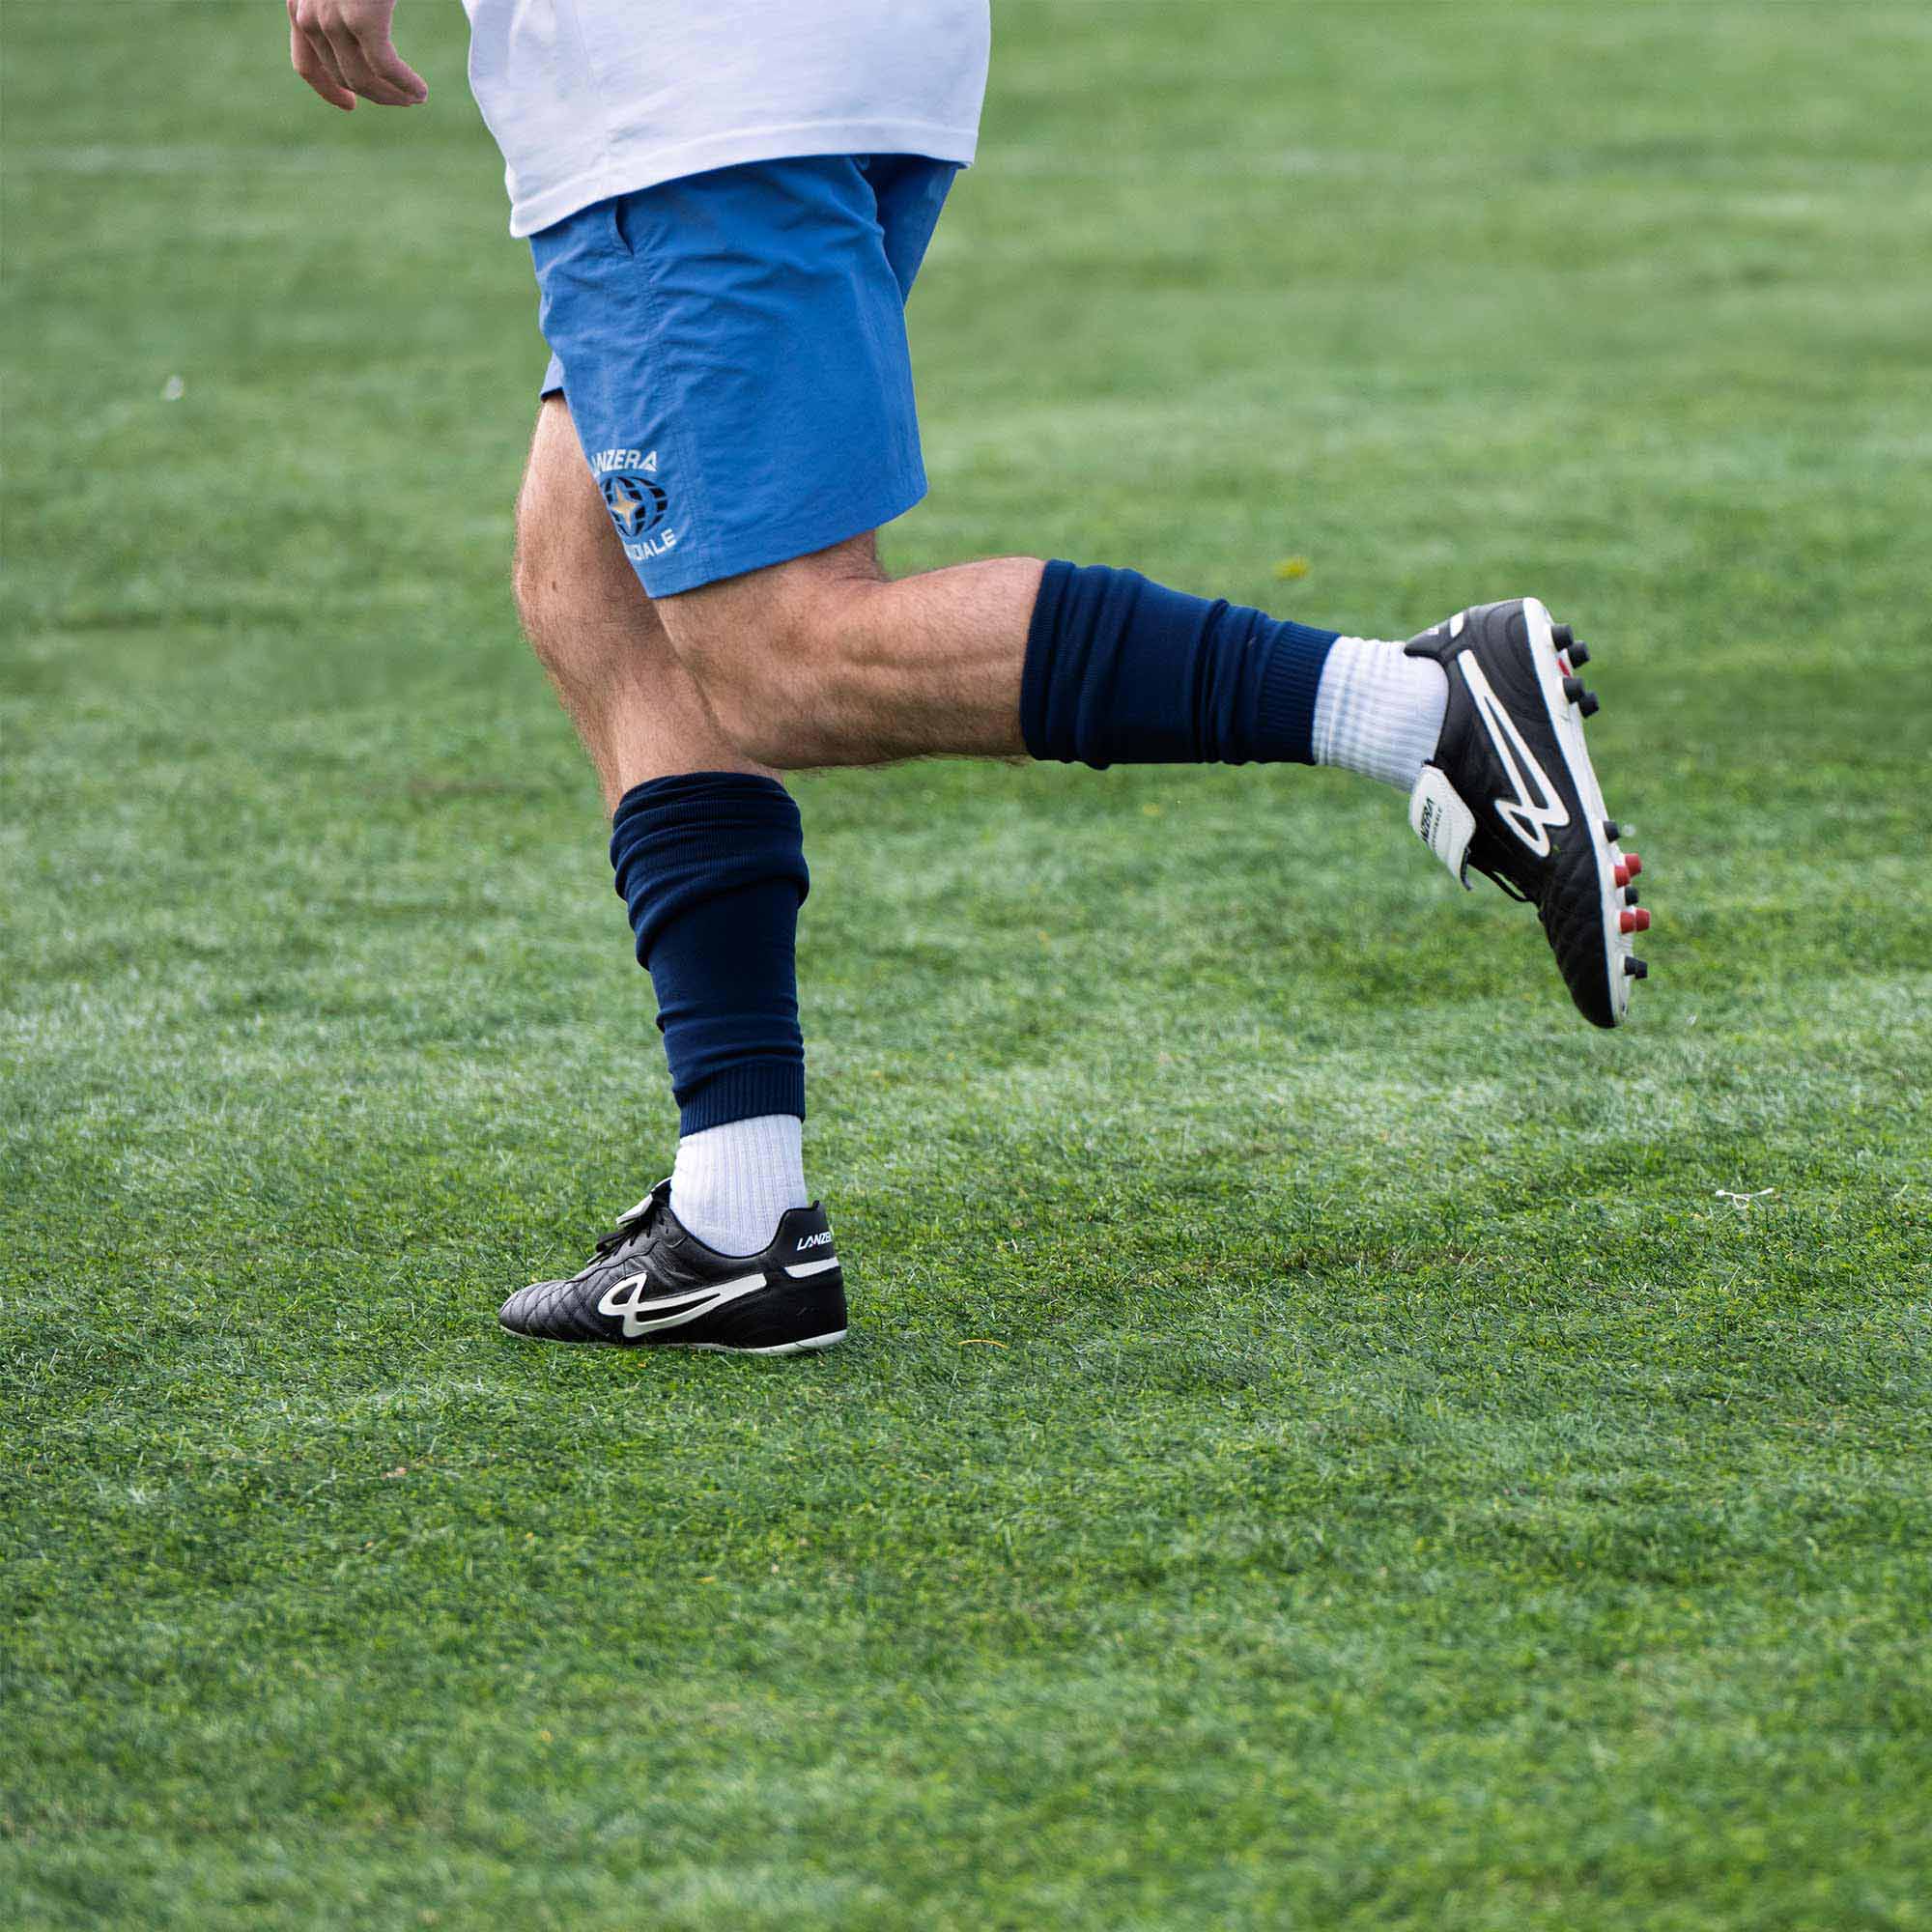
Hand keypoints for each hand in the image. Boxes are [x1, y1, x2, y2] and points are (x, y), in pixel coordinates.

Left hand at [288, 0, 427, 111]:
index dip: (328, 91)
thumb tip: (356, 42)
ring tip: (415, 97)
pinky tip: (421, 91)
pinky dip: (405, 84)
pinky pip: (386, 68)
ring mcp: (332, 17)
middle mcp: (308, 12)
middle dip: (374, 94)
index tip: (350, 106)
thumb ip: (341, 9)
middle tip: (404, 100)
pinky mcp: (363, 18)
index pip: (307, 65)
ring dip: (391, 95)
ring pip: (361, 78)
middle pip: (341, 76)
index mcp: (299, 3)